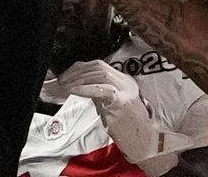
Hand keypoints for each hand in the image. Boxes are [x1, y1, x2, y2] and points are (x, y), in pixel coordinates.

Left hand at [59, 60, 175, 165]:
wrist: (146, 143)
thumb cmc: (127, 127)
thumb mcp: (110, 104)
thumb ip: (97, 92)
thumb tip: (77, 84)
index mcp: (124, 81)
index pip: (98, 65)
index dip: (79, 68)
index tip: (66, 75)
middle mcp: (126, 83)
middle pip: (97, 67)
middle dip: (76, 72)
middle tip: (62, 81)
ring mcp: (125, 91)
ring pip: (99, 74)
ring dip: (78, 79)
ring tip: (65, 86)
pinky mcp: (123, 102)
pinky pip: (102, 89)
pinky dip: (86, 88)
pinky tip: (74, 90)